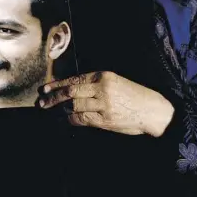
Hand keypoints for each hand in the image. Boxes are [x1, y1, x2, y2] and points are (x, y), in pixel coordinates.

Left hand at [39, 71, 174, 136]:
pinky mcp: (105, 119)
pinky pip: (81, 119)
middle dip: (53, 98)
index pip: (74, 79)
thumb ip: (94, 85)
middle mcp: (102, 88)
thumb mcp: (114, 82)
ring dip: (58, 110)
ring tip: (49, 112)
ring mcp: (103, 104)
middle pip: (70, 92)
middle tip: (41, 102)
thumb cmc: (134, 96)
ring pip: (73, 106)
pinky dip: (68, 120)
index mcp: (103, 76)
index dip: (57, 84)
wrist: (154, 110)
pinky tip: (61, 121)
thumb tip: (69, 89)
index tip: (45, 88)